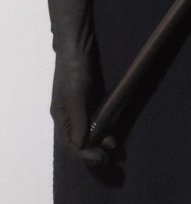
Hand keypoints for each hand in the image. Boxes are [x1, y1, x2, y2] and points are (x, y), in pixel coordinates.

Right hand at [51, 50, 115, 165]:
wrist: (77, 45)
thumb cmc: (73, 70)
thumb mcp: (75, 95)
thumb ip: (78, 120)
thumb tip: (80, 145)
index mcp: (61, 118)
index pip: (70, 145)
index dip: (84, 155)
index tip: (101, 158)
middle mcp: (69, 116)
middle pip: (79, 142)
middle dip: (93, 151)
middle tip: (110, 157)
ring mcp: (80, 108)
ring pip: (89, 133)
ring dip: (101, 141)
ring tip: (115, 146)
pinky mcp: (90, 99)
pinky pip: (96, 121)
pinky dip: (104, 128)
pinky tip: (114, 130)